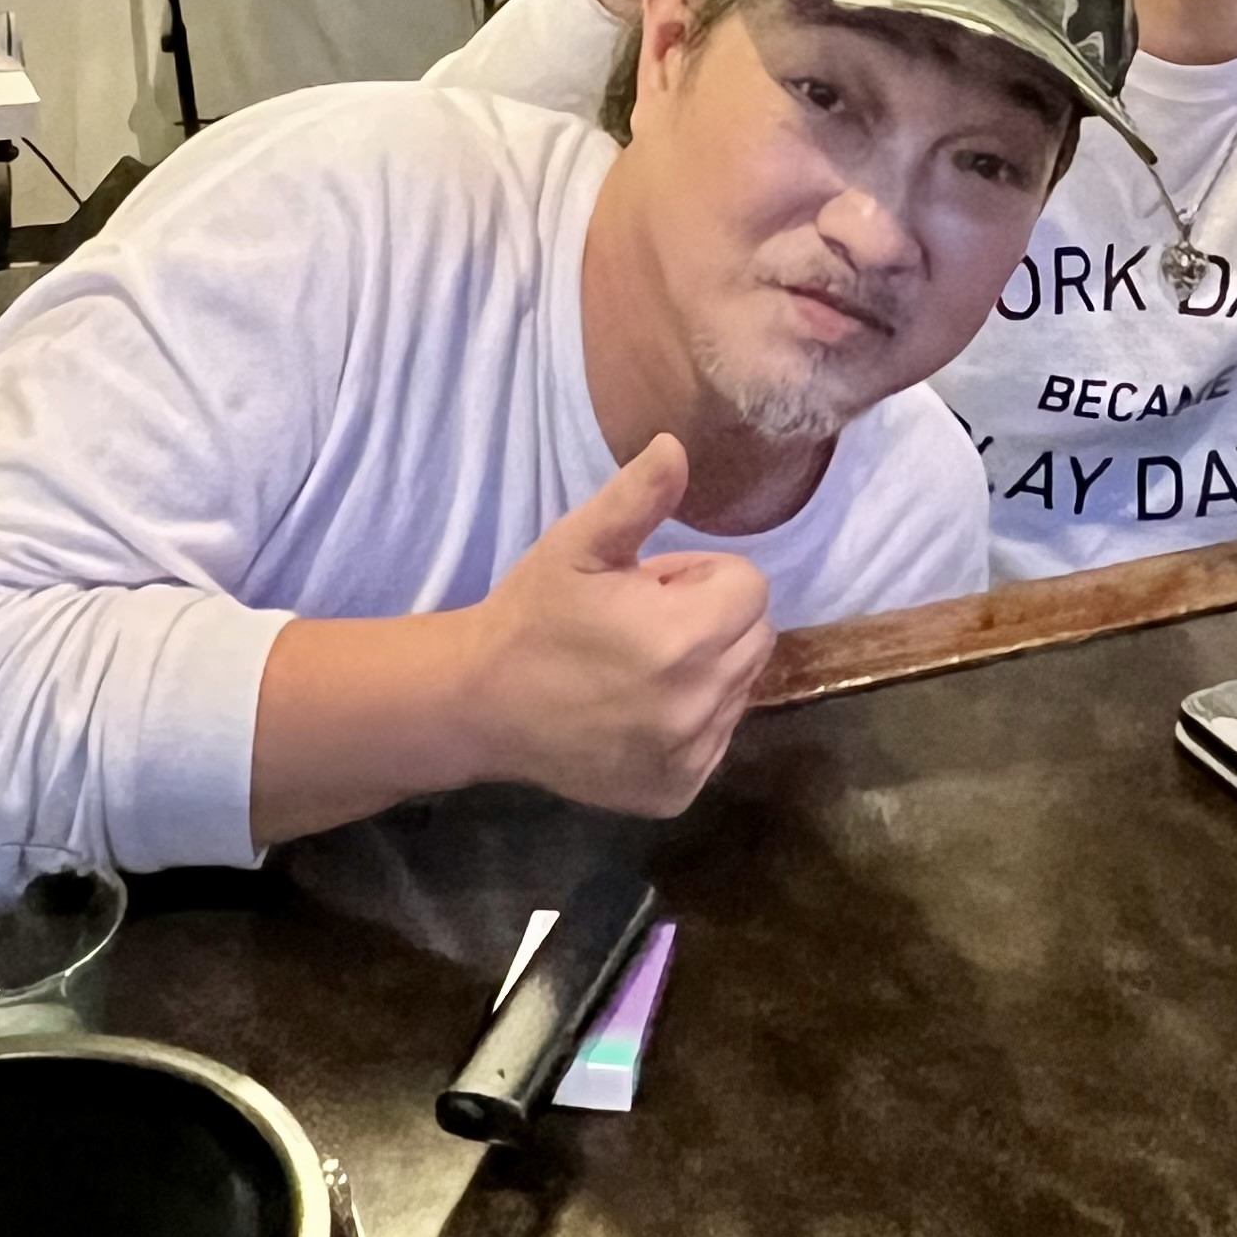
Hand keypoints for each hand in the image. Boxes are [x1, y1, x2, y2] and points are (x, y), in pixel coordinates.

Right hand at [454, 437, 777, 817]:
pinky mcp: (676, 791)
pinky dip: (691, 720)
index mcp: (682, 637)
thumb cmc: (533, 615)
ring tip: (640, 665)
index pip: (751, 587)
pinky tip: (638, 709)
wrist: (481, 706)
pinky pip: (717, 739)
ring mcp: (688, 755)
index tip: (652, 586)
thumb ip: (637, 497)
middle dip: (713, 620)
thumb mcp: (578, 544)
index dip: (703, 577)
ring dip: (706, 669)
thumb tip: (676, 445)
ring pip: (740, 688)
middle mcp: (697, 704)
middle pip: (756, 638)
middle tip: (645, 624)